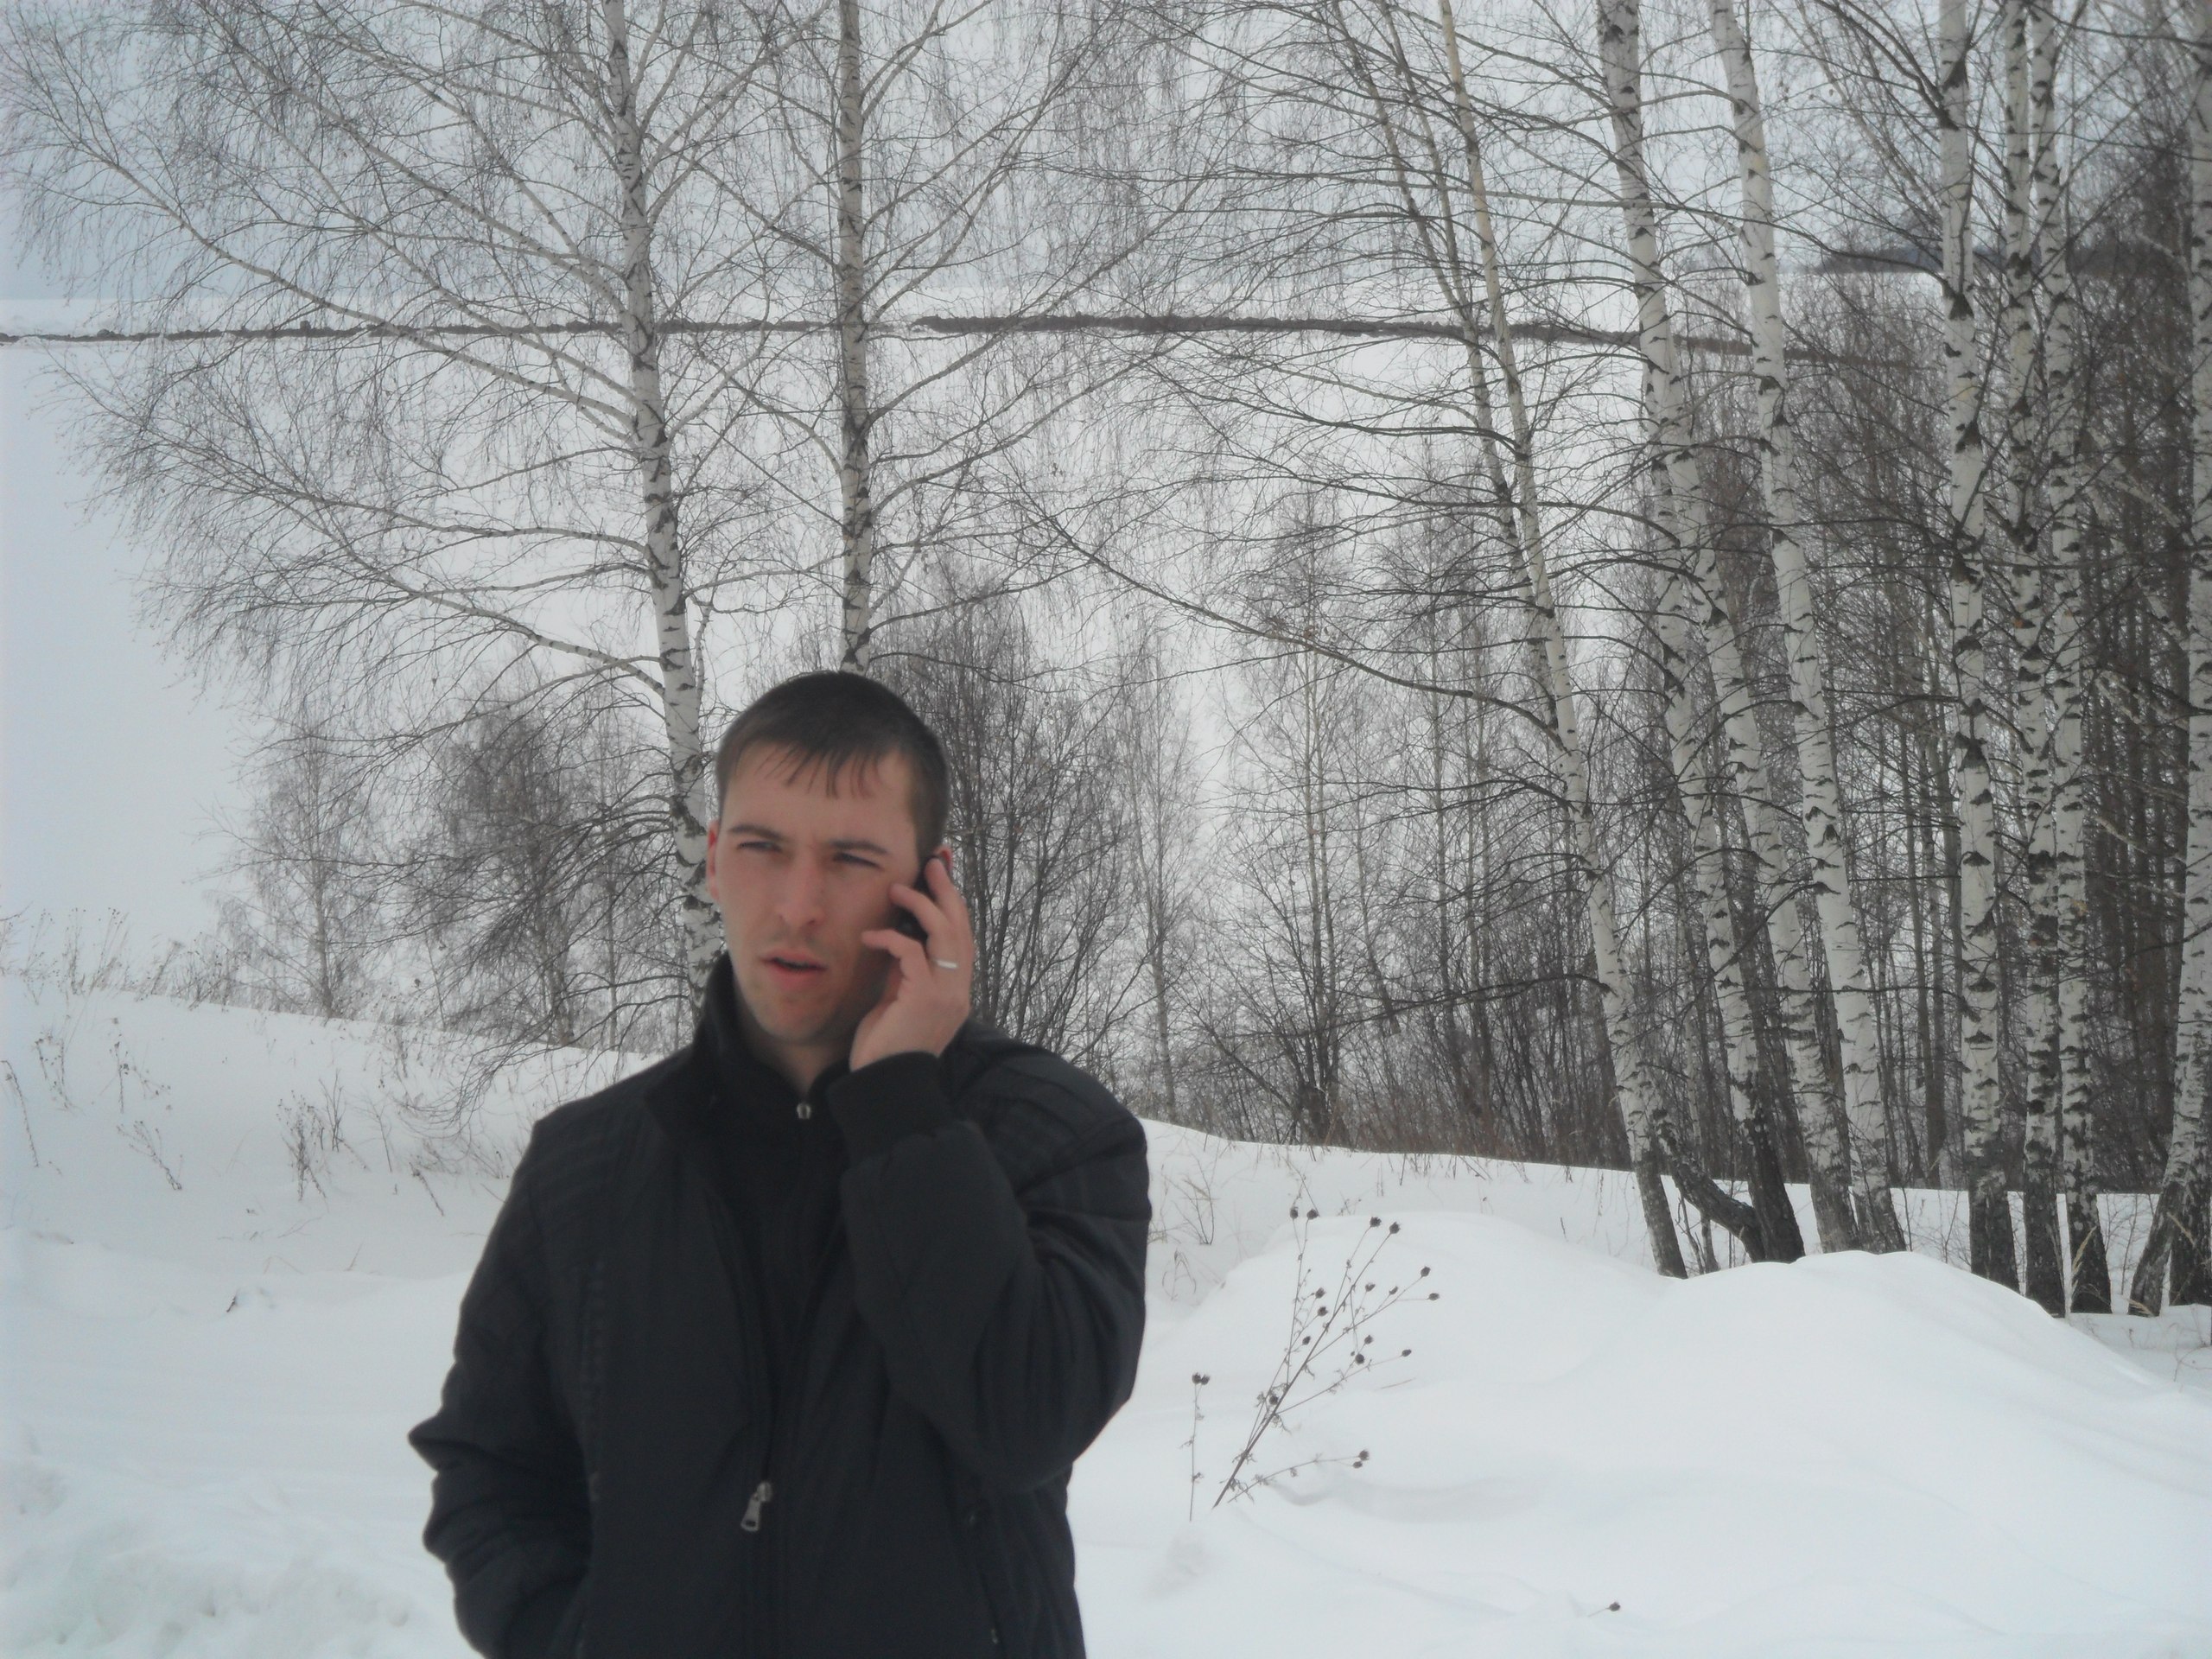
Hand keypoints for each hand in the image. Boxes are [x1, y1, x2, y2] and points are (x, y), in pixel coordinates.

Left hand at [852, 851, 974, 1070]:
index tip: (942, 875)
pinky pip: (911, 952)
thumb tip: (899, 939)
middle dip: (946, 892)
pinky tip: (871, 937)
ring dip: (921, 906)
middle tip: (932, 863)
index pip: (962, 938)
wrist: (883, 1083)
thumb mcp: (899, 999)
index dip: (953, 905)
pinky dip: (891, 938)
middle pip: (961, 928)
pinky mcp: (925, 996)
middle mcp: (958, 990)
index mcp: (955, 991)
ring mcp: (946, 993)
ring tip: (898, 890)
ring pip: (945, 934)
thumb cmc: (886, 1046)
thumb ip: (905, 972)